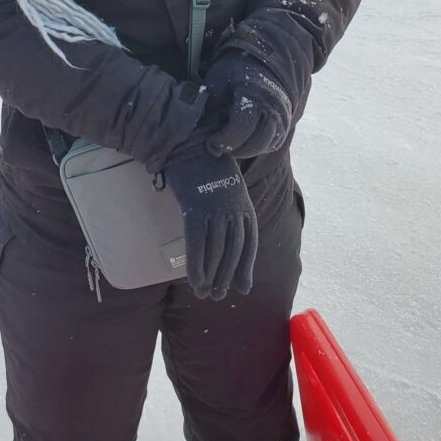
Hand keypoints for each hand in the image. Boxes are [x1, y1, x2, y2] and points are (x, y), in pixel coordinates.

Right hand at [162, 133, 257, 300]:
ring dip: (211, 276)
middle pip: (233, 251)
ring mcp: (215, 210)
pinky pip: (197, 243)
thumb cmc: (208, 169)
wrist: (191, 145)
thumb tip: (230, 236)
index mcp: (244, 206)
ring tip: (204, 293)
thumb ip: (231, 212)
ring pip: (216, 251)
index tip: (242, 287)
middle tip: (218, 295)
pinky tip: (194, 281)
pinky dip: (196, 265)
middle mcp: (233, 210)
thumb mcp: (227, 190)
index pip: (249, 244)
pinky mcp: (195, 209)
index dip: (245, 267)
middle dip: (226, 276)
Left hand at [203, 51, 292, 158]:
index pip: (242, 126)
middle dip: (233, 149)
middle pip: (255, 143)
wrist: (260, 64)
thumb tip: (199, 122)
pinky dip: (254, 148)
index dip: (224, 140)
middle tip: (216, 146)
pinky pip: (271, 145)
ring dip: (243, 151)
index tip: (210, 142)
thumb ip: (209, 100)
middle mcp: (273, 109)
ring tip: (227, 143)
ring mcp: (282, 119)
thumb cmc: (235, 72)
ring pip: (264, 147)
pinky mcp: (284, 126)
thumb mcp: (217, 79)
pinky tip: (240, 141)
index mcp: (255, 95)